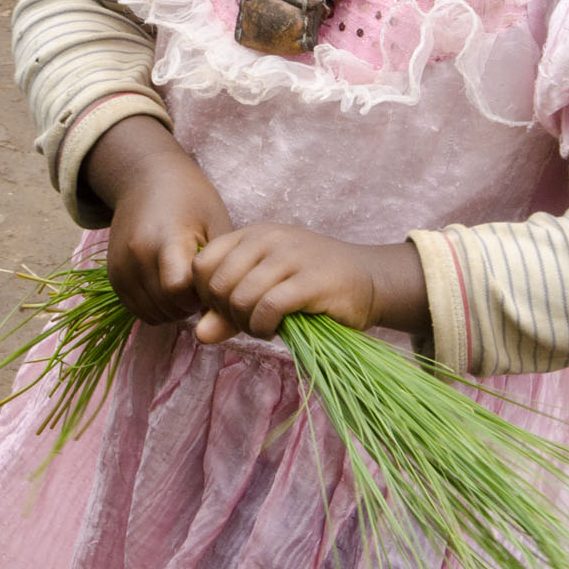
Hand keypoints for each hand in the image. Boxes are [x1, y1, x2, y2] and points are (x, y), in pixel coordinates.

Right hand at [83, 115, 232, 325]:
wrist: (146, 179)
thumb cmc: (191, 199)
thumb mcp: (216, 224)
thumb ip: (220, 267)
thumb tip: (223, 309)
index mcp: (166, 238)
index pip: (178, 289)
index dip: (199, 295)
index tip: (209, 282)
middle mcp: (137, 254)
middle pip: (165, 306)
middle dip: (188, 305)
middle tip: (200, 287)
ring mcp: (121, 266)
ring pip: (150, 313)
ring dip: (172, 310)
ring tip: (185, 287)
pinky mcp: (113, 275)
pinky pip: (136, 309)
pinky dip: (155, 308)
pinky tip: (169, 290)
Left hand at [190, 224, 427, 346]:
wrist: (368, 280)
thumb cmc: (312, 287)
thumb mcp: (264, 294)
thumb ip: (229, 311)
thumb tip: (199, 334)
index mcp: (253, 235)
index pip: (202, 264)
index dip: (207, 296)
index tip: (229, 310)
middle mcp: (269, 238)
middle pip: (218, 284)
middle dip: (227, 313)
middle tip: (250, 322)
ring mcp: (292, 256)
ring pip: (241, 296)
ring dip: (247, 324)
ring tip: (265, 327)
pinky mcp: (311, 279)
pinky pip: (268, 307)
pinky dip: (264, 326)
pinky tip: (276, 329)